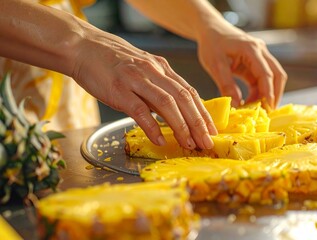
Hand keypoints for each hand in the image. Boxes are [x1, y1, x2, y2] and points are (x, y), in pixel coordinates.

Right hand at [70, 28, 216, 149]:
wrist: (85, 48)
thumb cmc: (115, 63)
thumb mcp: (144, 69)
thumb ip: (160, 87)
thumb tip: (176, 110)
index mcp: (162, 69)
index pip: (190, 92)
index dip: (203, 113)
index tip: (212, 130)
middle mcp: (153, 72)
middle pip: (183, 99)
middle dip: (198, 123)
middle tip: (207, 142)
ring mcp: (136, 80)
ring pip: (167, 104)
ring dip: (181, 126)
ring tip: (189, 144)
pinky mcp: (119, 90)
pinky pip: (140, 110)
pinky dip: (152, 126)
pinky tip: (160, 140)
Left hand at [197, 25, 286, 108]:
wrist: (211, 30)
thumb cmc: (212, 44)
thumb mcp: (215, 65)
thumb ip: (226, 84)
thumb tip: (235, 104)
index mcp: (251, 49)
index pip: (266, 73)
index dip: (268, 92)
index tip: (268, 108)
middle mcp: (260, 51)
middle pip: (277, 75)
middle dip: (274, 94)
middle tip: (267, 112)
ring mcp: (260, 55)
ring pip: (273, 77)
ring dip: (268, 93)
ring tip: (257, 109)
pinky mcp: (257, 61)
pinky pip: (263, 78)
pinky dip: (259, 90)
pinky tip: (250, 101)